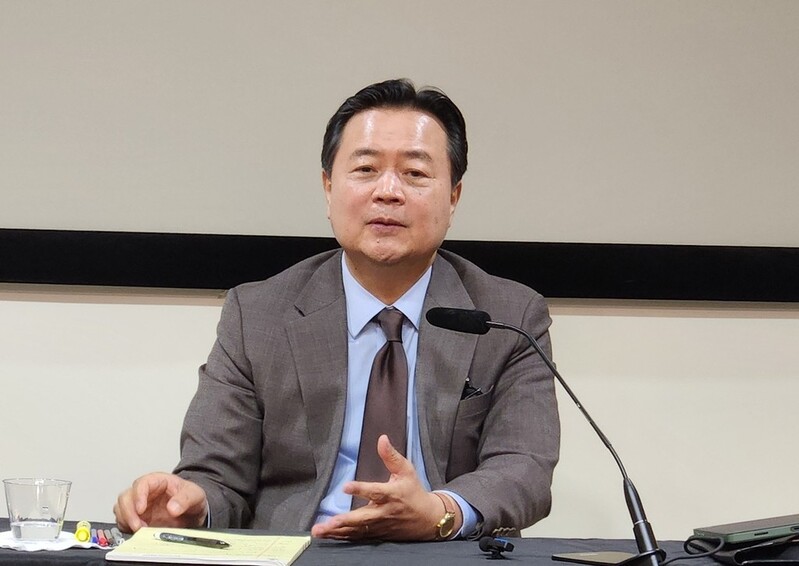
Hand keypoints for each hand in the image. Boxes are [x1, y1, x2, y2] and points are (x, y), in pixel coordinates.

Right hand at [114, 472, 207, 532]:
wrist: (192, 510)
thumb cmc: (190, 497)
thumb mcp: (195, 495)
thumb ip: (185, 499)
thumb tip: (173, 508)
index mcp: (157, 481)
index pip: (141, 484)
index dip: (138, 496)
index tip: (141, 509)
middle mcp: (145, 493)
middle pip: (125, 497)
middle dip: (128, 512)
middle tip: (138, 526)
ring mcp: (139, 506)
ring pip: (120, 509)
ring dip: (126, 521)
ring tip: (140, 530)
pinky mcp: (137, 518)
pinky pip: (123, 522)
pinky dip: (126, 528)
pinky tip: (137, 533)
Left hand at [311, 435, 462, 540]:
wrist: (427, 519)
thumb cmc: (414, 492)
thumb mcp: (406, 471)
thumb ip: (391, 456)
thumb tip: (382, 438)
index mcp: (391, 494)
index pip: (374, 491)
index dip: (360, 489)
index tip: (345, 487)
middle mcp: (383, 512)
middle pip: (362, 517)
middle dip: (344, 521)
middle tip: (329, 522)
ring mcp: (379, 525)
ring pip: (356, 530)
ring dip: (337, 531)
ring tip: (319, 530)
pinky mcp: (376, 534)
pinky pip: (356, 536)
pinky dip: (341, 537)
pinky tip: (327, 535)